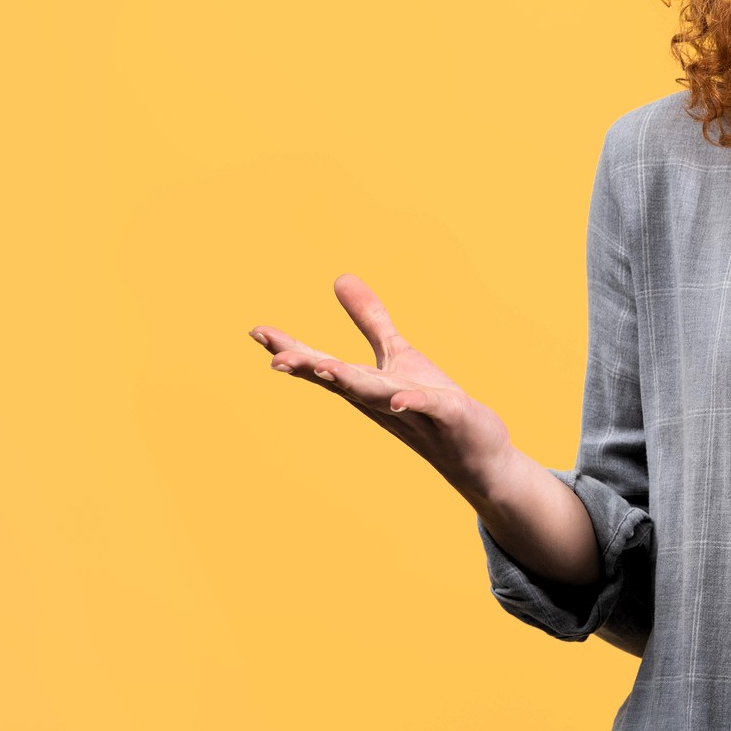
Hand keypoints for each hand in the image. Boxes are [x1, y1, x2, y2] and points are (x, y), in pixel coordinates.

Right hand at [249, 273, 517, 495]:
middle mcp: (380, 399)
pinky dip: (410, 402)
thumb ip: (369, 320)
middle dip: (310, 368)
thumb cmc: (430, 403)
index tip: (257, 331)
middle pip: (340, 381)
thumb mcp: (397, 354)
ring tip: (326, 369)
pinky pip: (425, 406)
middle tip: (276, 360)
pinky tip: (398, 400)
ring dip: (351, 383)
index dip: (291, 349)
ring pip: (375, 394)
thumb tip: (340, 277)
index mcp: (364, 384)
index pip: (321, 364)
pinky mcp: (447, 414)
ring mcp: (412, 410)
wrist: (473, 452)